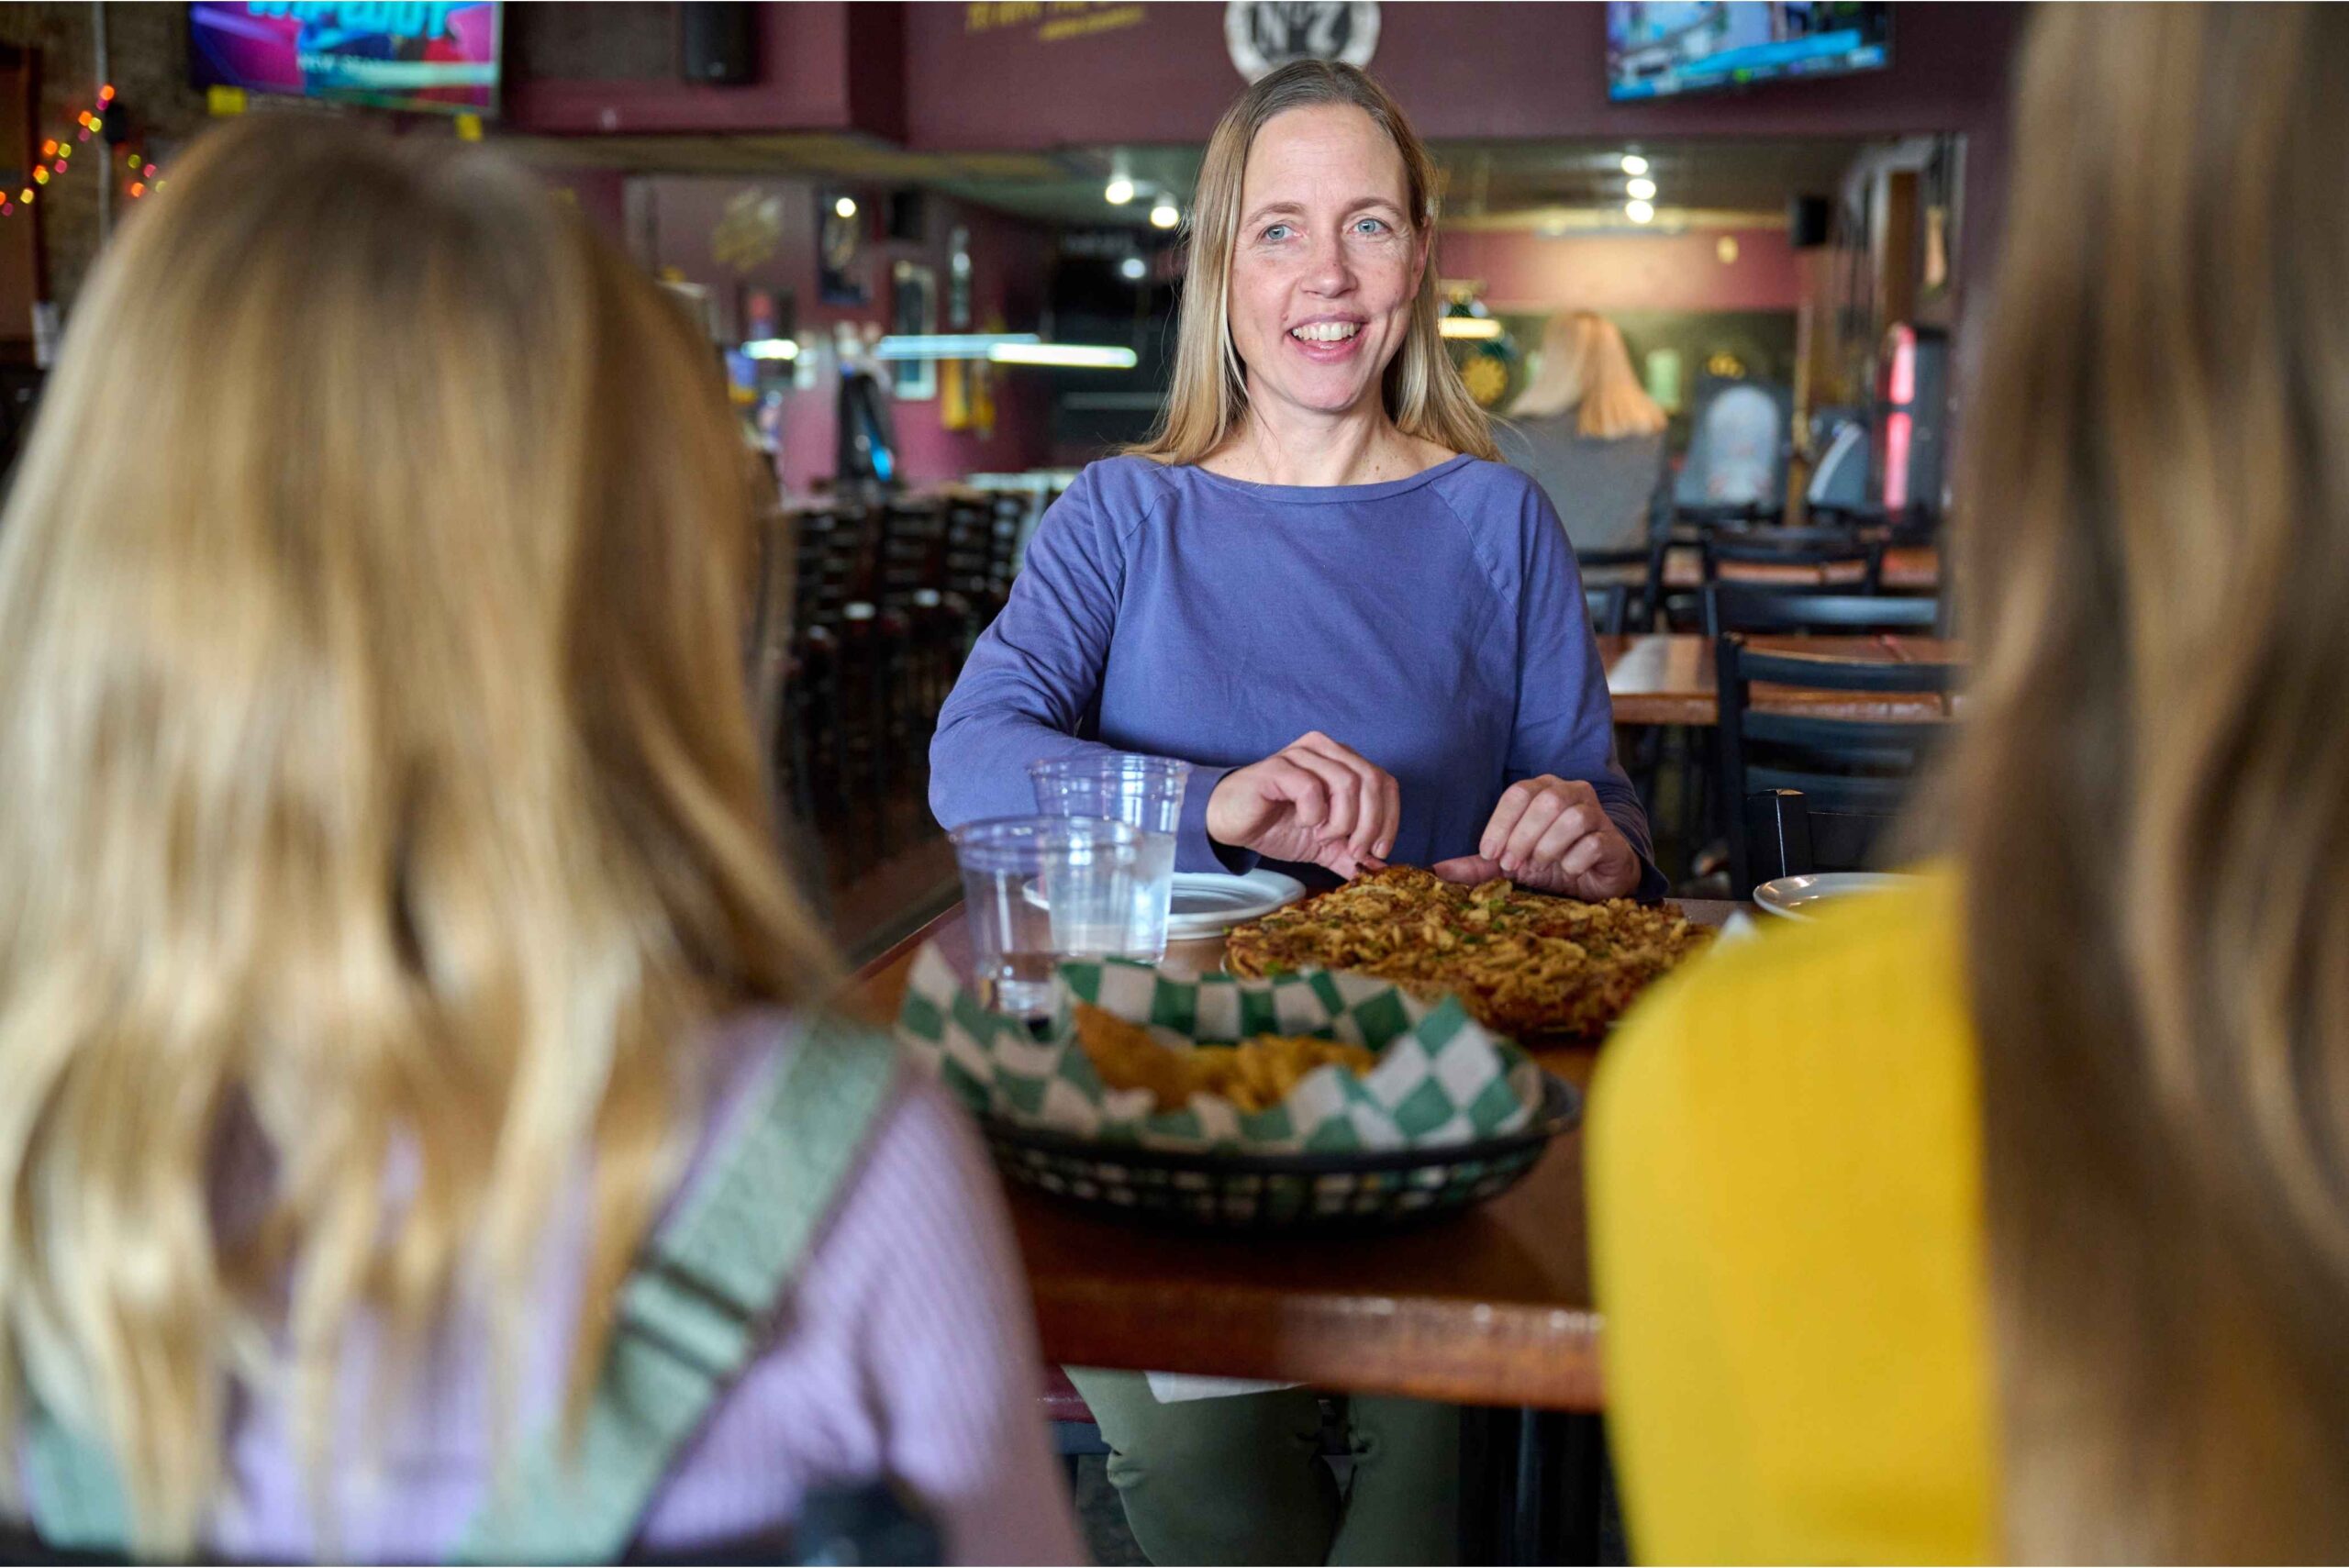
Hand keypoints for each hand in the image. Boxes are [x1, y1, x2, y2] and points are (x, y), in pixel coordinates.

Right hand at [1206, 731, 1399, 877]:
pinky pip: (1312, 787)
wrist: (1230, 824)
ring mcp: (1301, 755)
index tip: (1378, 851)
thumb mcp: (1324, 844)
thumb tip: (1382, 870)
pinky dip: (1315, 814)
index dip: (1390, 818)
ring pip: (1347, 783)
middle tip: (1353, 850)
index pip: (1385, 782)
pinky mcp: (1278, 768)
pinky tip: (1304, 823)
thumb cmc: (1276, 825)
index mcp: (1342, 761)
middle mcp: (1326, 750)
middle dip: (1369, 824)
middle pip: (1372, 781)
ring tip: (1322, 836)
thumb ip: (1352, 853)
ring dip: (1342, 820)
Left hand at [1432, 776, 1639, 900]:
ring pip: (1572, 817)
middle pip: (1545, 801)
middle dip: (1522, 836)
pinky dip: (1574, 860)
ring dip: (1548, 846)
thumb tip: (1436, 871)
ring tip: (1540, 865)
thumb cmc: (1552, 862)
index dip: (1500, 823)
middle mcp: (1572, 793)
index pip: (1518, 793)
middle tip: (1511, 865)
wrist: (1596, 879)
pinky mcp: (1614, 840)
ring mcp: (1597, 814)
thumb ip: (1479, 865)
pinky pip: (1594, 842)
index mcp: (1544, 790)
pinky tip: (1568, 870)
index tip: (1489, 853)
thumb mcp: (1512, 863)